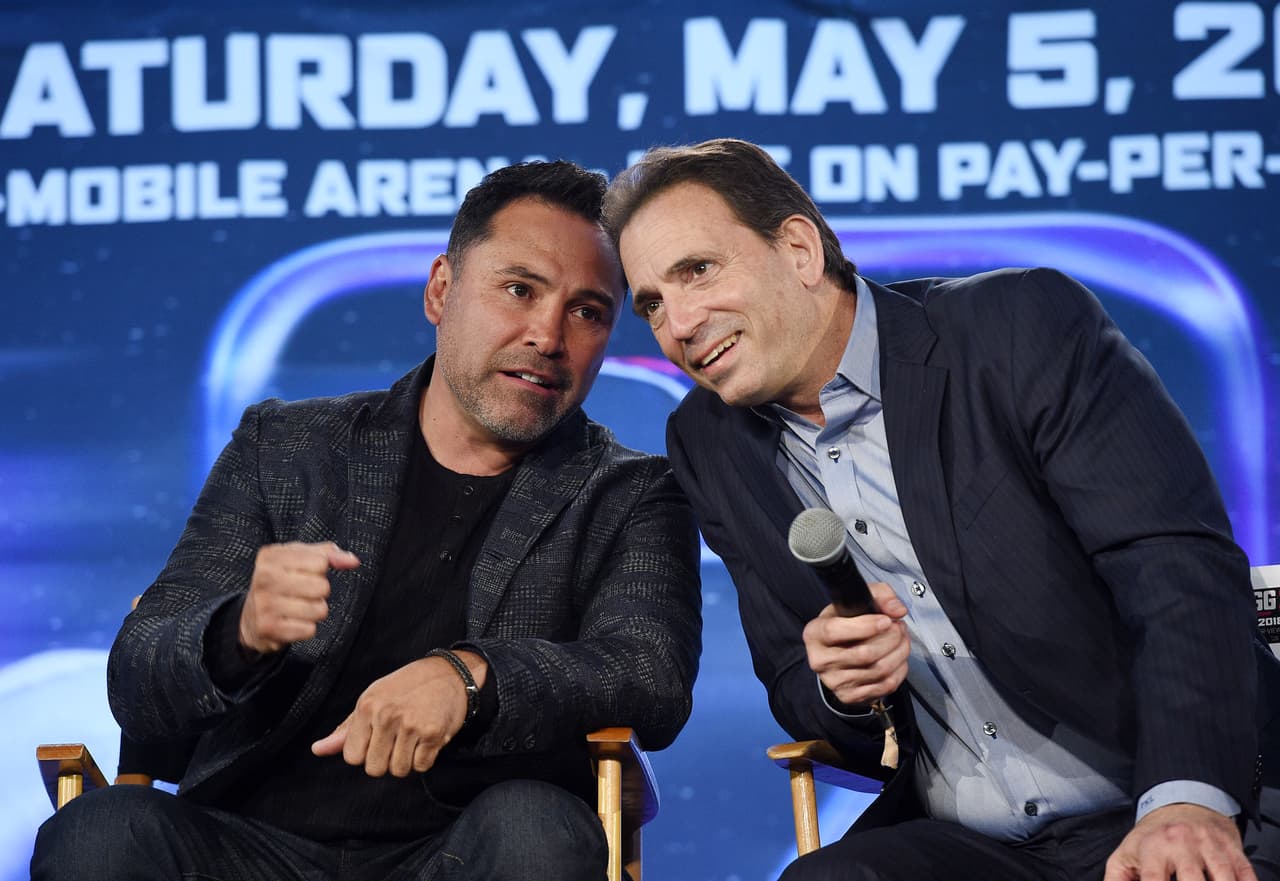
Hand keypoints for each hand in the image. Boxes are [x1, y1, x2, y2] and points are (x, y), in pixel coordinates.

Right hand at [239, 542, 359, 654]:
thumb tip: (353, 561)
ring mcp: (265, 604)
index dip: (320, 570)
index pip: (320, 562)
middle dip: (320, 592)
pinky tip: (292, 622)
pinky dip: (306, 628)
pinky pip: (309, 630)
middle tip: (303, 593)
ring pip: (319, 610)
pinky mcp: (269, 628)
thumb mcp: (299, 559)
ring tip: (298, 608)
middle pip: (322, 587)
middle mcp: (264, 578)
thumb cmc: (281, 581)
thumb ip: (328, 554)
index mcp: (271, 556)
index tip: (305, 573)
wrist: (250, 618)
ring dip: (315, 612)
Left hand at [311, 650, 487, 776]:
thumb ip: (346, 729)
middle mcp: (386, 716)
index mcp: (367, 707)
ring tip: (413, 738)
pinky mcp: (433, 734)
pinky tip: (427, 738)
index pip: (353, 757)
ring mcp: (411, 725)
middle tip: (399, 738)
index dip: (366, 752)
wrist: (449, 673)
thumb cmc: (408, 686)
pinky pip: (421, 766)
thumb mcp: (373, 699)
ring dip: (407, 760)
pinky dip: (425, 758)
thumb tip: (317, 750)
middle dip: (387, 759)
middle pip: (375, 769)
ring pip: (399, 770)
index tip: (378, 738)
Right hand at [802, 582, 909, 705]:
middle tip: (899, 628)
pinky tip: (898, 658)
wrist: (836, 654)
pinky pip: (884, 685)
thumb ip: (879, 595)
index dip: (865, 626)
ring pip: (878, 670)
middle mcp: (820, 660)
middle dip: (891, 639)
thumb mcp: (855, 602)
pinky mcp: (849, 696)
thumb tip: (897, 609)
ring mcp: (834, 681)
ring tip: (902, 640)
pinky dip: (899, 670)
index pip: (834, 631)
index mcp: (814, 633)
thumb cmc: (845, 624)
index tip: (886, 621)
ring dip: (899, 653)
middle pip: (863, 654)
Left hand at [1104, 803, 1255, 880]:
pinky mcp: (1232, 848)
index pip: (1154, 879)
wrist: (1182, 805)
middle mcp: (1182, 844)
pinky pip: (1245, 872)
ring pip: (1223, 877)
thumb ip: (1117, 879)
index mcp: (1153, 848)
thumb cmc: (1153, 838)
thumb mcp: (1126, 853)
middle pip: (1193, 880)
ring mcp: (1210, 845)